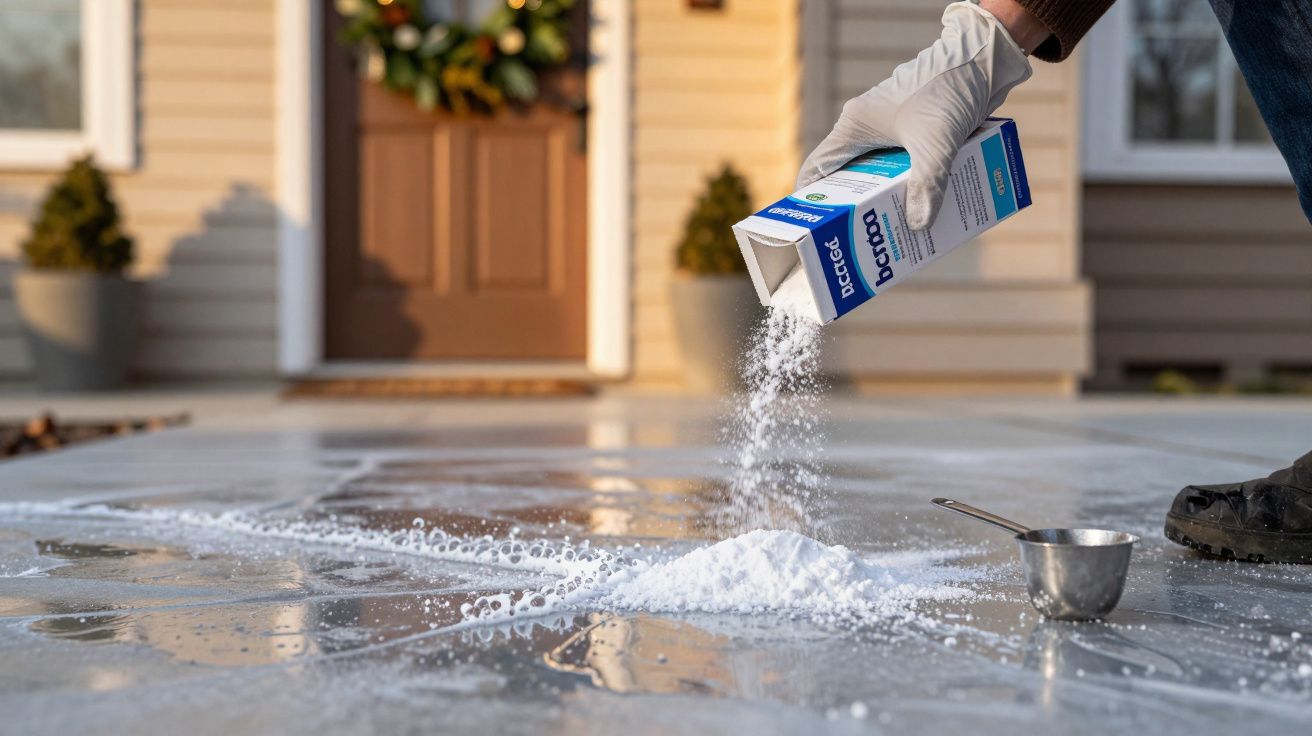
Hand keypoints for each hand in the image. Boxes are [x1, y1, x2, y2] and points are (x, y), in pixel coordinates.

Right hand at [796, 1, 1033, 229]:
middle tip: (863, 241)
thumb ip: (928, 184)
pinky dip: (912, 187)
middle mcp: (866, 128)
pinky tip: (927, 208)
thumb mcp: (937, 142)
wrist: (982, 59)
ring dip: (888, 199)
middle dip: (856, 209)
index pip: (818, 170)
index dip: (813, 201)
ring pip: (880, 174)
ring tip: (896, 232)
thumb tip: (918, 227)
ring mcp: (890, 130)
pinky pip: (905, 167)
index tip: (819, 230)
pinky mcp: (914, 132)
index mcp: (855, 126)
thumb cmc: (949, 88)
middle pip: (850, 178)